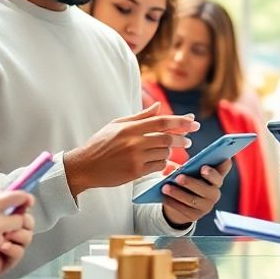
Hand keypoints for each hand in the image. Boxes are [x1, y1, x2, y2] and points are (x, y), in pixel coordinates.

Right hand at [65, 103, 199, 196]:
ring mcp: (135, 158)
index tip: (193, 122)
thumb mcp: (117, 124)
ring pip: (164, 153)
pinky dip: (164, 164)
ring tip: (170, 151)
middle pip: (167, 138)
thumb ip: (140, 116)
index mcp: (130, 127)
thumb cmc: (101, 143)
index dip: (180, 121)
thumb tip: (159, 106)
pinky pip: (158, 167)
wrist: (85, 166)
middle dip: (181, 138)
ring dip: (170, 153)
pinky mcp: (135, 172)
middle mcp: (134, 142)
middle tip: (188, 140)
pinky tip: (162, 162)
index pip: (162, 122)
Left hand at [161, 159, 230, 227]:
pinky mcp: (195, 215)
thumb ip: (188, 166)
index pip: (219, 175)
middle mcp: (214, 193)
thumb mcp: (191, 171)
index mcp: (216, 179)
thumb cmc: (189, 179)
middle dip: (191, 183)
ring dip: (178, 193)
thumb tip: (173, 167)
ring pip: (193, 200)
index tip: (203, 167)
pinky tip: (164, 197)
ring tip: (165, 187)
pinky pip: (184, 209)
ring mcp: (206, 206)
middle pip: (206, 189)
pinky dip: (173, 202)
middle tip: (178, 177)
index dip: (213, 172)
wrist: (182, 201)